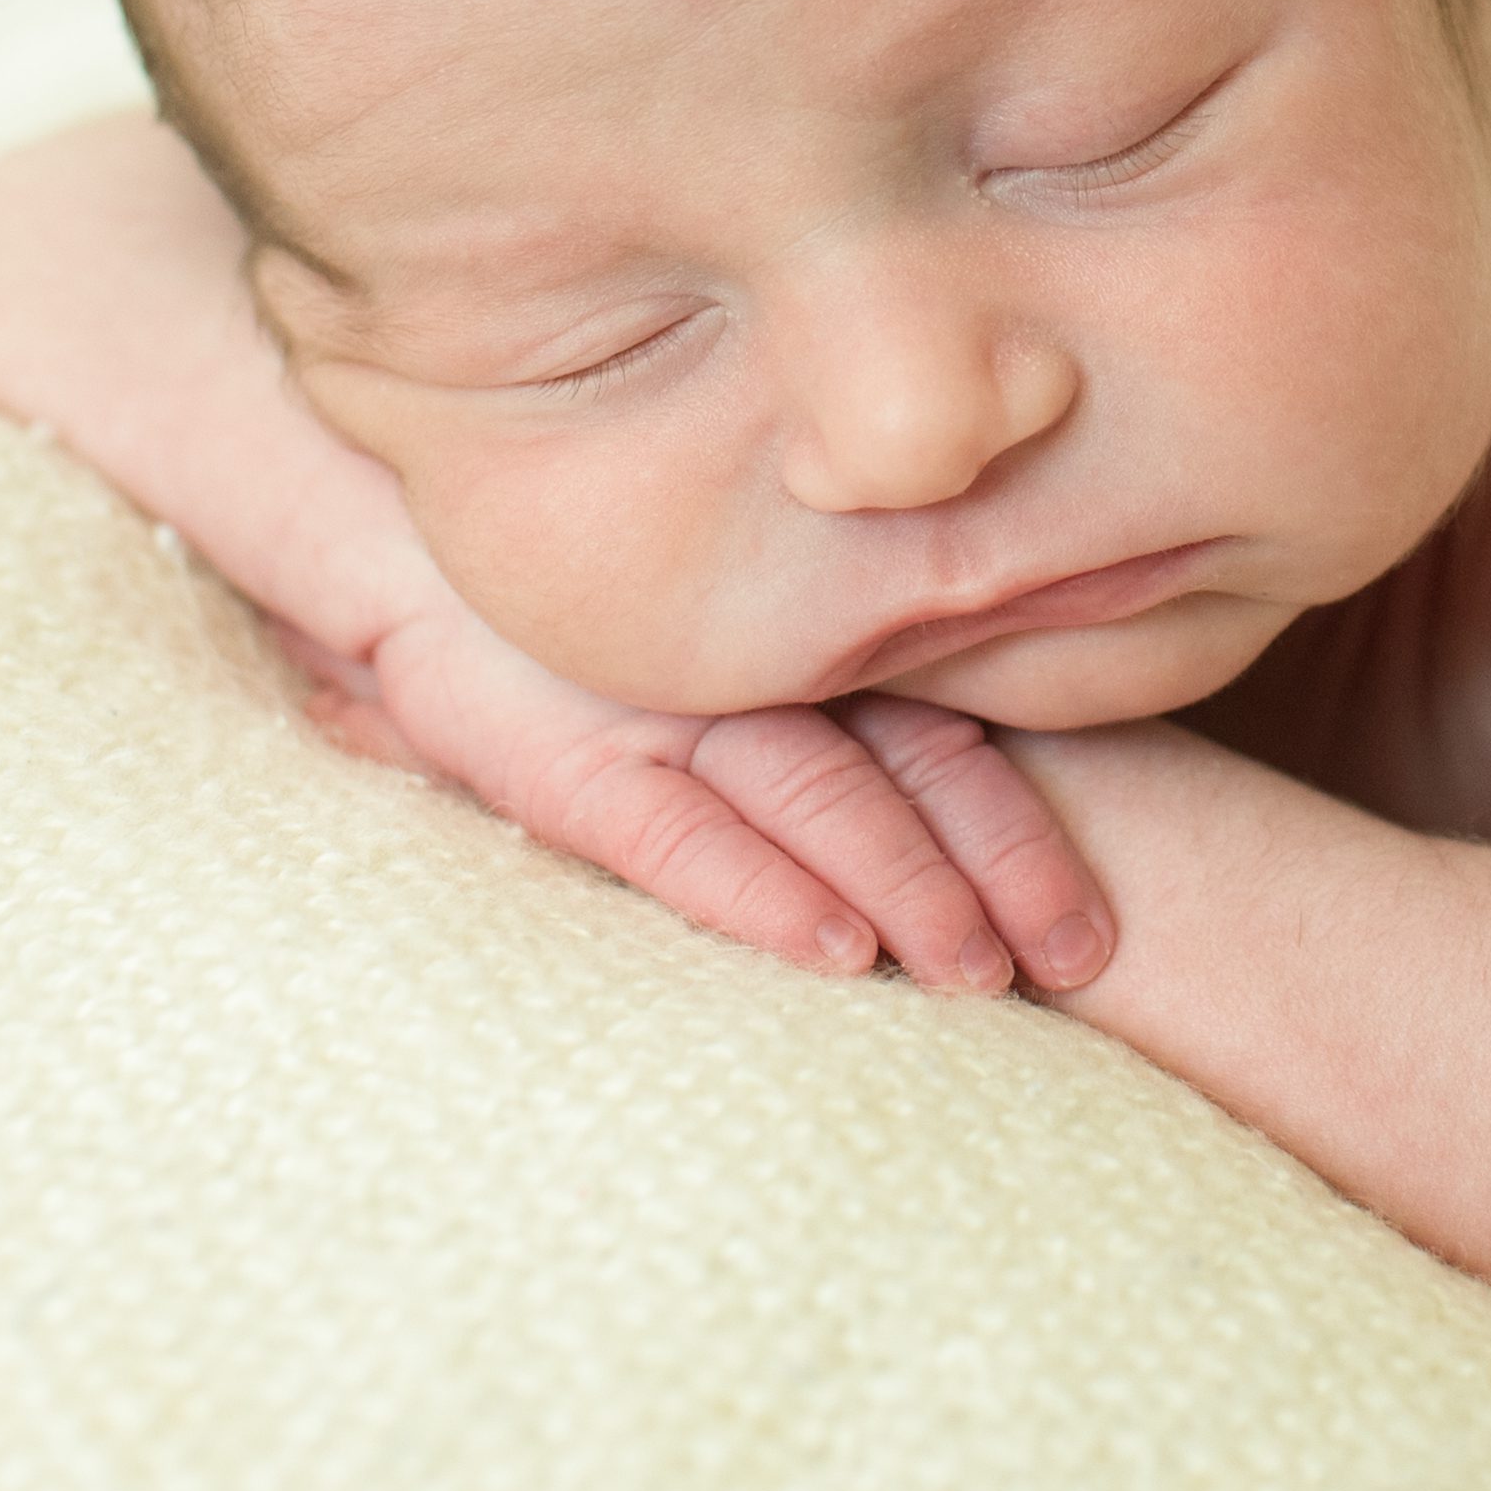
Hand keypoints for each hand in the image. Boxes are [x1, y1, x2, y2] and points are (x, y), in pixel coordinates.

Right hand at [267, 595, 1113, 996]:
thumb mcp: (716, 617)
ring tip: (979, 973)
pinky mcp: (565, 757)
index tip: (1093, 914)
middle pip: (911, 765)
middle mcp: (754, 669)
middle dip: (998, 869)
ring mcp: (662, 710)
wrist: (397, 518)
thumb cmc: (570, 595)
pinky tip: (830, 947)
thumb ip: (836, 654)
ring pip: (817, 798)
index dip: (1024, 820)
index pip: (945, 728)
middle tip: (1079, 954)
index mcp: (807, 640)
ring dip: (906, 890)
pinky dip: (757, 891)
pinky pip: (675, 835)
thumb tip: (997, 715)